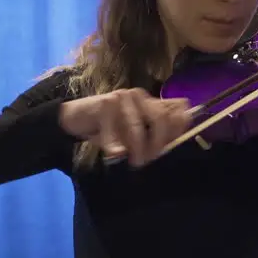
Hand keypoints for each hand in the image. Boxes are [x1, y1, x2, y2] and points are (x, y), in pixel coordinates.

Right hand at [58, 89, 190, 166]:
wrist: (74, 119)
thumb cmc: (108, 128)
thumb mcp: (134, 131)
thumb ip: (156, 131)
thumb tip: (183, 127)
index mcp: (150, 101)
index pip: (177, 109)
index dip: (179, 127)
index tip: (170, 146)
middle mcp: (139, 96)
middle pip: (160, 118)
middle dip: (157, 143)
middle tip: (149, 159)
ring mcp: (122, 98)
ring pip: (137, 127)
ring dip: (137, 149)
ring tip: (134, 161)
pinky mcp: (104, 104)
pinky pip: (114, 130)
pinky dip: (115, 146)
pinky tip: (115, 154)